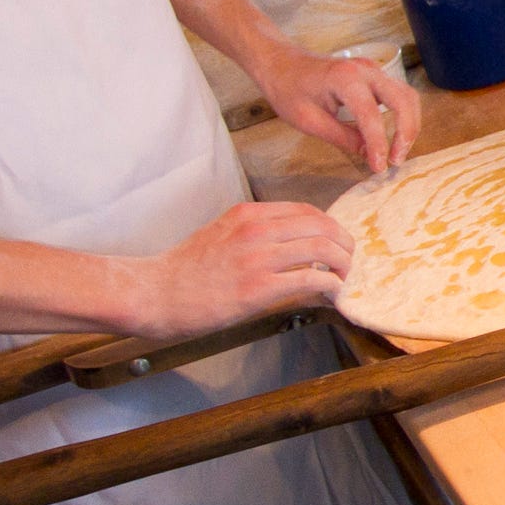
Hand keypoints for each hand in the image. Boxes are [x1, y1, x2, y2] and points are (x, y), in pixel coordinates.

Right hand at [127, 199, 354, 338]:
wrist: (155, 293)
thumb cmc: (184, 271)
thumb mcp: (222, 236)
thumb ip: (256, 236)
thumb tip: (290, 250)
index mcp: (248, 214)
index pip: (305, 210)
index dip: (329, 226)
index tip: (336, 241)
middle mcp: (256, 229)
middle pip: (321, 225)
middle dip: (343, 243)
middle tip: (349, 259)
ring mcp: (257, 257)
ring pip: (321, 248)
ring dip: (342, 264)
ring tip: (343, 277)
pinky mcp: (257, 288)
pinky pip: (310, 279)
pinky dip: (330, 285)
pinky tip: (332, 293)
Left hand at [256, 46, 426, 171]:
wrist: (281, 63)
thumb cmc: (288, 89)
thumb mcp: (309, 121)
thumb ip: (343, 138)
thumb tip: (370, 155)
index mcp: (344, 79)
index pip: (371, 115)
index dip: (378, 144)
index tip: (379, 167)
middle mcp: (365, 70)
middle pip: (403, 99)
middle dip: (406, 132)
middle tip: (395, 160)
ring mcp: (372, 69)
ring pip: (407, 96)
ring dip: (409, 124)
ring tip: (397, 152)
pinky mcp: (374, 74)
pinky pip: (399, 94)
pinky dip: (403, 116)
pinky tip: (393, 136)